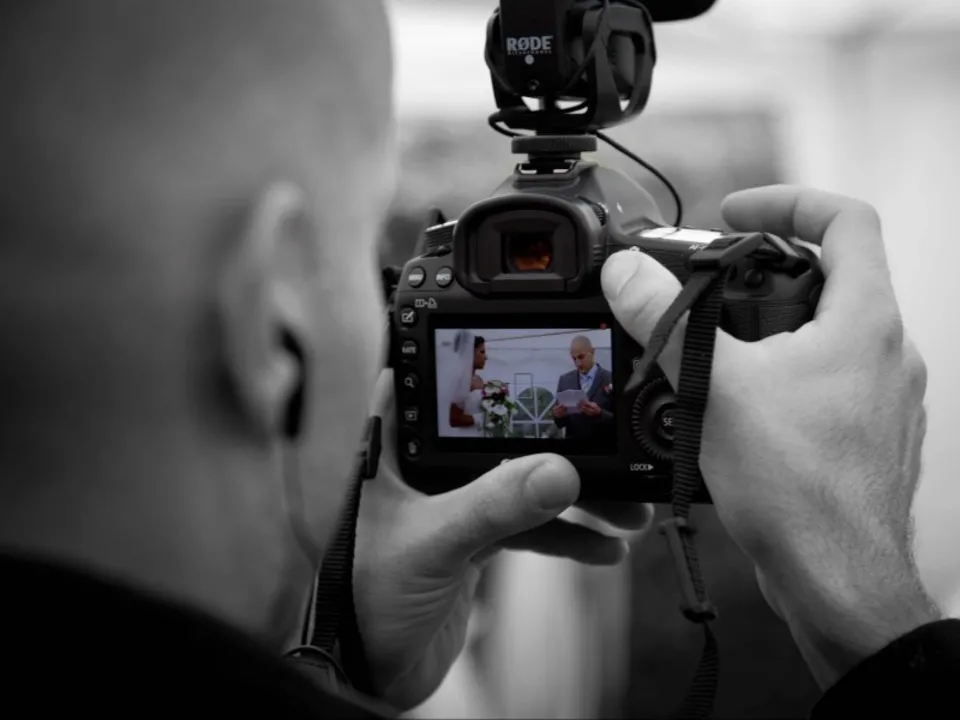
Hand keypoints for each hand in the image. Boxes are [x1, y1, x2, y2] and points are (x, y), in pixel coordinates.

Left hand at [352, 370, 654, 709]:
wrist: (372, 672)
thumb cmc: (369, 598)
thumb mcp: (434, 543)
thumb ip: (493, 506)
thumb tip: (561, 472)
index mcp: (401, 448)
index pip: (442, 385)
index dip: (485, 367)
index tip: (541, 361)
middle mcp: (430, 469)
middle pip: (504, 438)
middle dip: (561, 446)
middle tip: (613, 451)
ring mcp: (457, 505)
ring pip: (526, 485)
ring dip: (578, 498)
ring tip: (629, 512)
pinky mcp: (477, 541)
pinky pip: (532, 528)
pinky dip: (568, 536)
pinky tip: (605, 549)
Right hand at [601, 185, 940, 690]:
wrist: (835, 578)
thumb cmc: (796, 488)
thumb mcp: (714, 387)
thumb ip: (664, 320)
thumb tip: (627, 272)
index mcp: (865, 322)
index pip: (848, 220)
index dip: (789, 201)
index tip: (739, 213)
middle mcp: (888, 353)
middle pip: (834, 276)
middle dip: (768, 271)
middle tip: (713, 284)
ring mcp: (883, 397)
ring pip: (829, 334)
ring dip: (773, 328)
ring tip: (717, 350)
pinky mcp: (866, 435)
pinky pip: (827, 382)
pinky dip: (784, 375)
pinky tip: (740, 407)